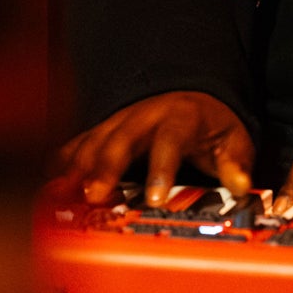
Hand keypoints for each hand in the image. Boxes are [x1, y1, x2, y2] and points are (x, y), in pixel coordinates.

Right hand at [53, 91, 254, 206]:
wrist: (193, 94)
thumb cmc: (212, 125)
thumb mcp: (233, 139)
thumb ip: (236, 161)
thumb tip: (240, 184)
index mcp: (182, 116)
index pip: (171, 139)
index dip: (161, 168)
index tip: (155, 198)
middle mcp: (148, 113)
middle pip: (124, 136)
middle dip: (108, 164)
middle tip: (95, 194)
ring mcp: (123, 118)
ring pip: (97, 138)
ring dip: (81, 164)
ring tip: (65, 193)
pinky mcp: (106, 128)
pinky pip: (82, 140)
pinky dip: (65, 158)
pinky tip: (51, 179)